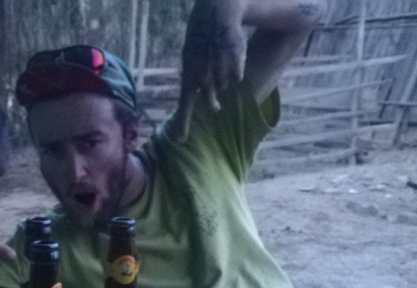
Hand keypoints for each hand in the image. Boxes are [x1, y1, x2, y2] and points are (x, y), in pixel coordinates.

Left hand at [173, 0, 247, 141]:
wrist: (217, 18)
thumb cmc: (201, 40)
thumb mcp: (190, 59)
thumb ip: (192, 80)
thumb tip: (194, 100)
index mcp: (189, 76)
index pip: (185, 105)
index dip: (182, 124)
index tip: (180, 141)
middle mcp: (203, 78)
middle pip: (210, 102)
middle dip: (213, 104)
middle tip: (216, 106)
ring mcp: (220, 73)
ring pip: (224, 89)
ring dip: (223, 81)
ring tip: (219, 65)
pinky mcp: (235, 67)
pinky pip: (236, 79)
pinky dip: (235, 72)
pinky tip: (230, 60)